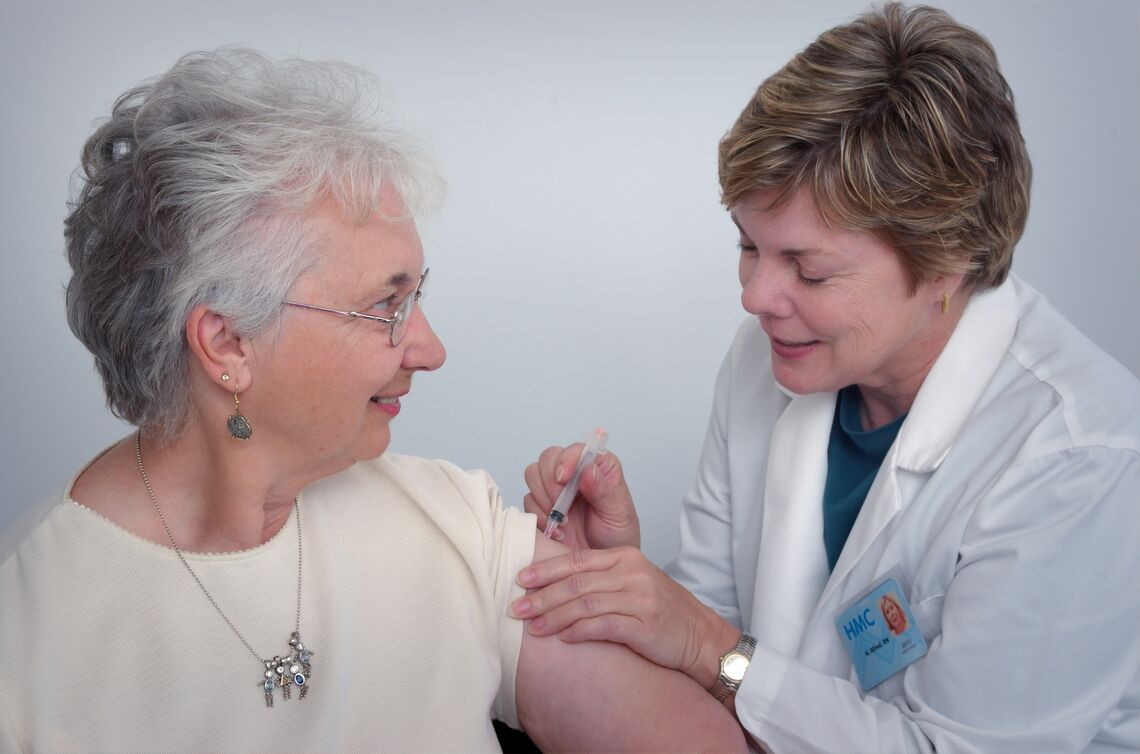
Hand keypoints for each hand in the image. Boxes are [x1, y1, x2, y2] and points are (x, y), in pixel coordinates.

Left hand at [511, 547, 738, 688]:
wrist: (700, 636)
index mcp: (625, 557)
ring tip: (533, 628)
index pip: (577, 560)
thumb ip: (598, 579)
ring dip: (555, 616)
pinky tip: (563, 638)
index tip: (520, 579)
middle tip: (517, 607)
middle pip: (577, 582)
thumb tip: (552, 586)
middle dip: (542, 595)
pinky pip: (604, 626)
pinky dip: (579, 632)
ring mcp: (640, 598)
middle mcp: (632, 573)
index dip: (546, 569)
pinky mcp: (645, 625)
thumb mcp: (631, 583)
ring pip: (586, 603)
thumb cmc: (661, 611)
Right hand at [523, 443, 639, 550]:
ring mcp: (555, 489)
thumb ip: (604, 491)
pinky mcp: (541, 506)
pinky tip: (557, 531)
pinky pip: (528, 501)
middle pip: (549, 457)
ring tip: (563, 521)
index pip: (576, 450)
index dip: (567, 459)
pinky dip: (539, 516)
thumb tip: (589, 469)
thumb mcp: (619, 514)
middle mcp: (575, 473)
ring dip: (543, 498)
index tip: (565, 478)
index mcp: (598, 467)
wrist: (602, 568)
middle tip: (561, 505)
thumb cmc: (617, 537)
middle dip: (551, 481)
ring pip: (533, 474)